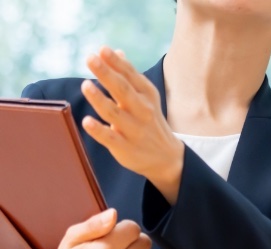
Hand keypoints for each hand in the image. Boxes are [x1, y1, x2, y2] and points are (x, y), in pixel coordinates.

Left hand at [81, 46, 183, 203]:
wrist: (166, 157)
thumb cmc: (149, 121)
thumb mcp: (145, 97)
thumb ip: (129, 75)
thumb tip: (115, 51)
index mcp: (147, 95)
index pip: (131, 75)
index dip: (116, 62)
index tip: (102, 50)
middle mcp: (142, 111)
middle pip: (123, 90)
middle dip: (107, 74)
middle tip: (91, 59)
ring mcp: (134, 130)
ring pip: (115, 113)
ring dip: (100, 99)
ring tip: (85, 85)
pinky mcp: (125, 147)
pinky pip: (110, 138)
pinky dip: (98, 130)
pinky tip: (87, 122)